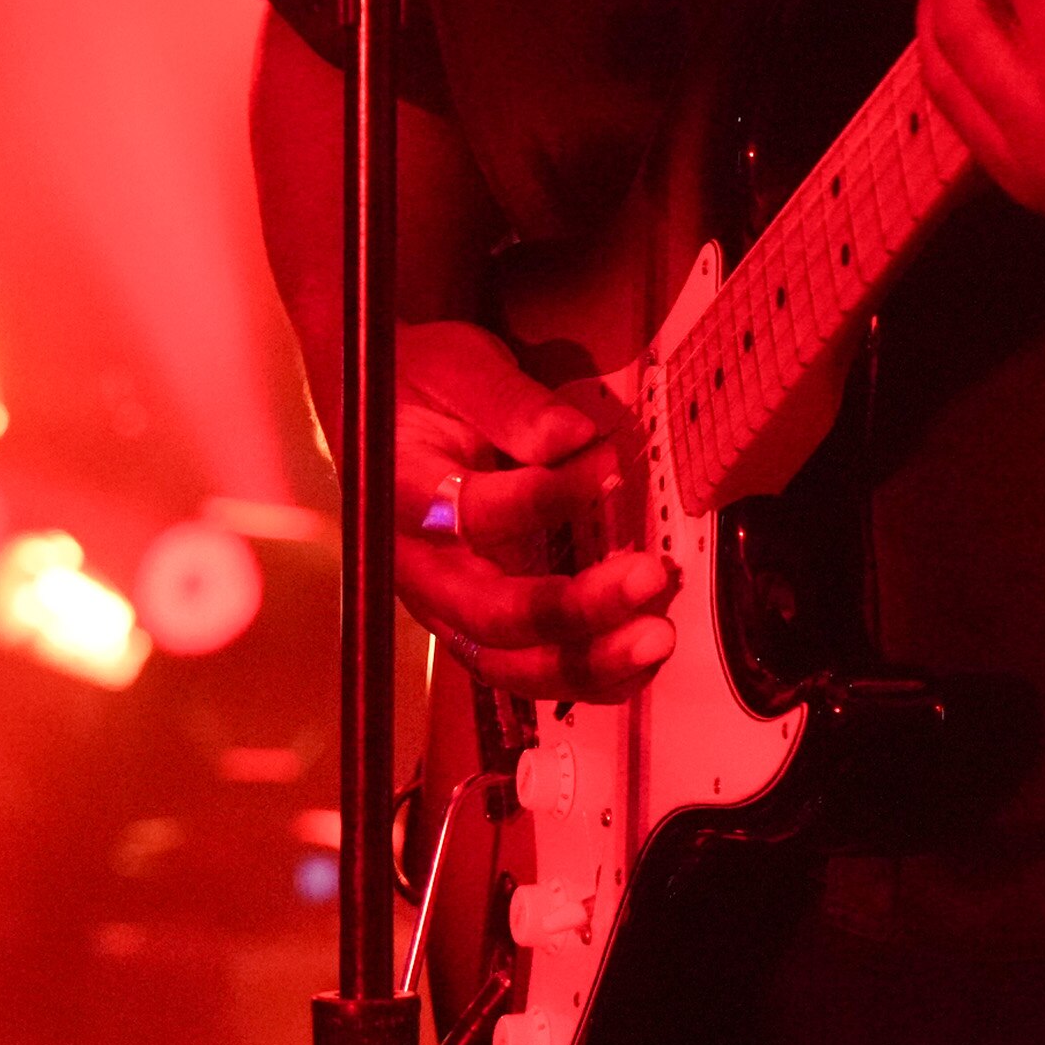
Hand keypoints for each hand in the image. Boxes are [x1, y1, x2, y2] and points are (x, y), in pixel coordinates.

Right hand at [391, 319, 674, 700]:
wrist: (388, 419)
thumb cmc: (424, 385)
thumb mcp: (459, 368)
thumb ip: (509, 404)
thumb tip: (572, 436)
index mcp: (405, 498)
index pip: (473, 515)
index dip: (546, 495)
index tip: (608, 461)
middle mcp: (421, 569)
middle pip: (490, 614)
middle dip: (576, 608)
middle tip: (650, 577)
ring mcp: (447, 608)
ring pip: (509, 663)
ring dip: (587, 661)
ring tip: (655, 636)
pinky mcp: (477, 626)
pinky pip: (527, 671)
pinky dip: (586, 677)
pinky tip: (639, 662)